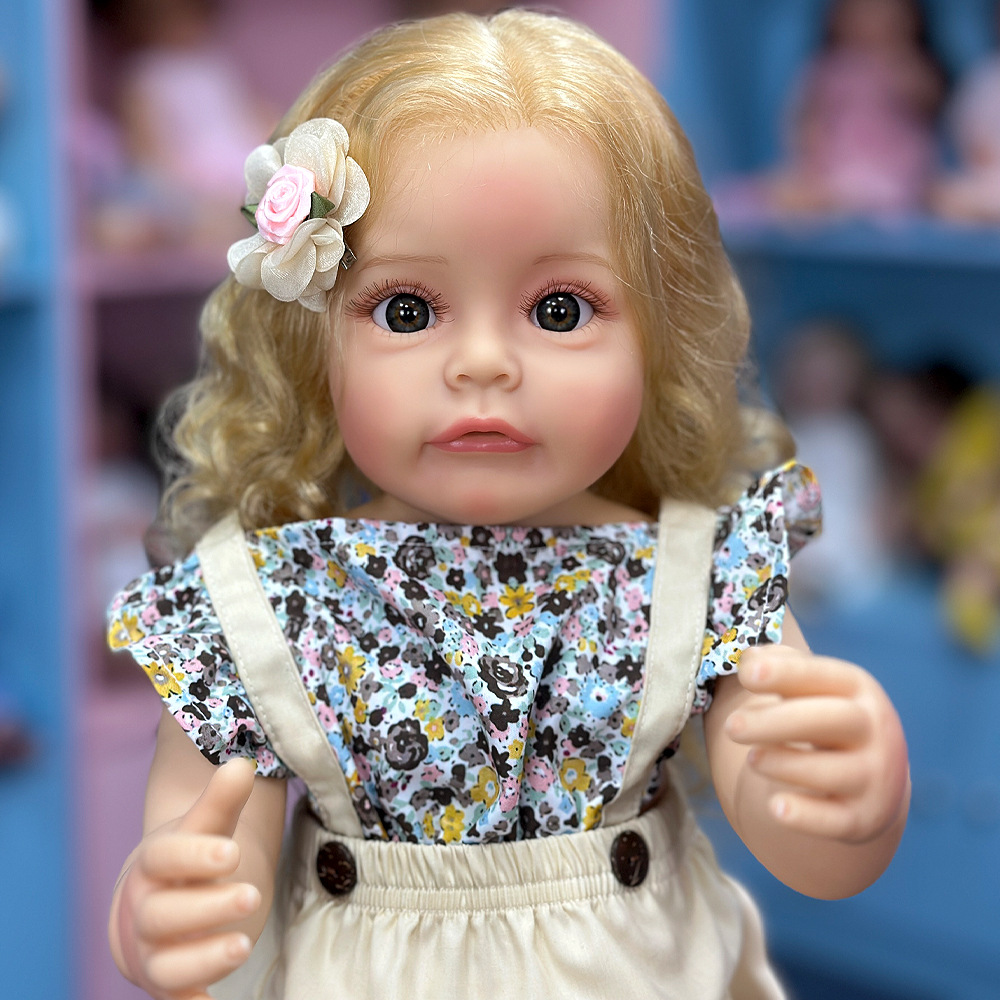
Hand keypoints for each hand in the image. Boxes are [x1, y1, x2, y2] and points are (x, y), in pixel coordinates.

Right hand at [113, 758, 260, 999]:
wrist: (149, 905)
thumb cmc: (186, 858)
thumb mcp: (204, 826)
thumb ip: (223, 800)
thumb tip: (243, 765)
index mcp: (155, 863)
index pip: (166, 858)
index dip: (195, 855)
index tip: (231, 852)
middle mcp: (147, 908)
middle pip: (165, 912)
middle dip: (208, 907)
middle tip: (251, 896)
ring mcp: (153, 950)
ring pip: (168, 962)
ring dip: (204, 957)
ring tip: (244, 944)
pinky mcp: (166, 983)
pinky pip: (174, 998)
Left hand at [725, 645, 908, 843]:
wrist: (874, 778)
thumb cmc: (823, 717)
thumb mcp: (810, 686)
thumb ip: (778, 666)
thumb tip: (748, 661)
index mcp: (857, 689)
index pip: (823, 676)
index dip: (786, 673)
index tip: (747, 674)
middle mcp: (874, 730)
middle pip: (833, 720)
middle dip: (777, 722)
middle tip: (731, 726)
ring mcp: (874, 777)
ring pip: (833, 772)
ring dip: (786, 764)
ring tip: (752, 759)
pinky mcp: (864, 819)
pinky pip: (836, 821)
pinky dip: (806, 817)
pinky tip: (776, 807)